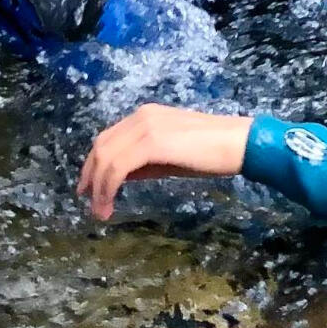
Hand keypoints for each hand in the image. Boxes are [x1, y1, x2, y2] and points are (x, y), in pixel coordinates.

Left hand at [77, 106, 252, 221]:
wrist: (238, 144)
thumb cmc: (211, 152)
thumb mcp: (170, 156)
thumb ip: (145, 162)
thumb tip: (122, 177)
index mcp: (145, 116)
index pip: (108, 138)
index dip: (93, 164)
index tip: (88, 188)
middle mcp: (141, 117)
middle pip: (102, 146)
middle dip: (90, 176)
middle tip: (88, 203)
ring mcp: (146, 127)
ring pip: (106, 157)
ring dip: (98, 187)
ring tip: (100, 211)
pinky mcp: (152, 142)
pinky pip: (118, 167)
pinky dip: (108, 187)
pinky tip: (109, 204)